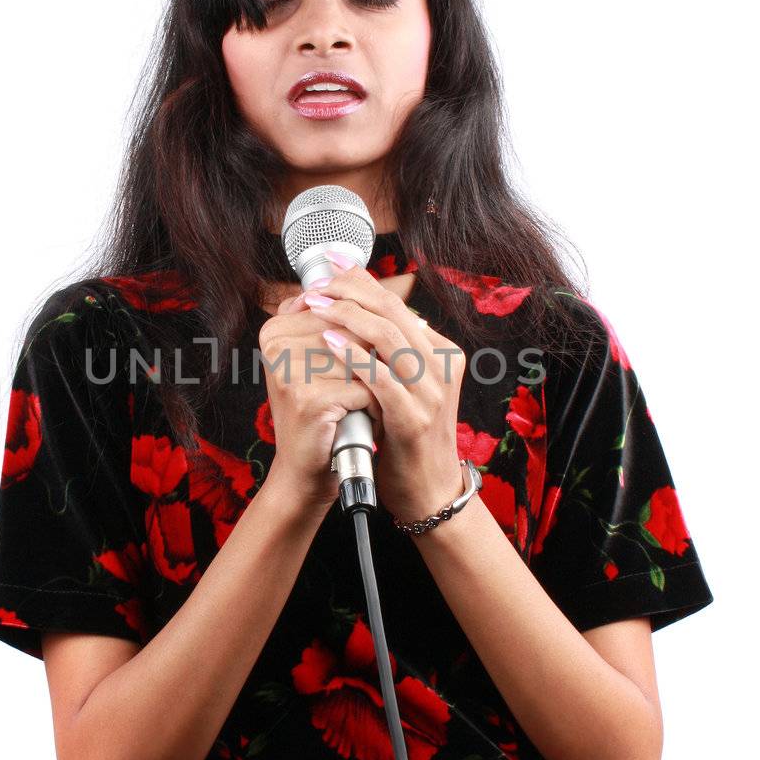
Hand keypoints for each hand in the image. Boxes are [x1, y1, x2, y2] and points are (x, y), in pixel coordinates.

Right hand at [257, 291, 383, 510]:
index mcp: (275, 328)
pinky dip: (375, 407)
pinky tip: (365, 420)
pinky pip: (366, 388)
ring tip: (365, 404)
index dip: (365, 334)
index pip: (340, 309)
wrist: (306, 470)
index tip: (365, 360)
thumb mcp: (322, 359)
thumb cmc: (322, 412)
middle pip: (353, 332)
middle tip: (369, 387)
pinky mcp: (308, 399)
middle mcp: (276, 345)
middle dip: (373, 360)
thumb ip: (335, 316)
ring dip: (377, 383)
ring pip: (363, 358)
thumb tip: (357, 269)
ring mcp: (289, 371)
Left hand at [299, 254, 467, 522]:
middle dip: (350, 292)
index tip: (328, 267)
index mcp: (442, 352)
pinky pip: (382, 378)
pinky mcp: (414, 419)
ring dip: (348, 317)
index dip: (360, 280)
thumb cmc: (407, 436)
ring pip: (390, 337)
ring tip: (317, 308)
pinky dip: (354, 357)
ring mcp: (432, 392)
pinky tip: (329, 344)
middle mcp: (442, 366)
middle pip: (394, 311)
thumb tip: (353, 309)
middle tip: (317, 287)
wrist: (428, 491)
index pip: (398, 303)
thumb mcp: (405, 385)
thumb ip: (388, 351)